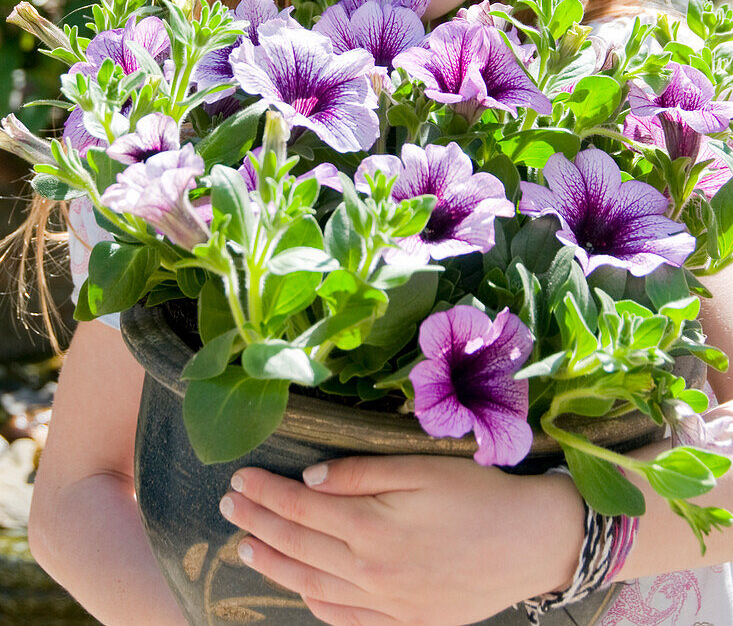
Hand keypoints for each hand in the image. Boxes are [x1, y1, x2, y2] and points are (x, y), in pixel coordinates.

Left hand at [219, 454, 584, 625]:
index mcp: (372, 526)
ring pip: (312, 585)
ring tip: (245, 548)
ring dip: (273, 565)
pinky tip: (300, 589)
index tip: (237, 478)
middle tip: (227, 505)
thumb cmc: (478, 495)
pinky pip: (345, 620)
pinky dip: (314, 604)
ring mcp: (386, 604)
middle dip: (257, 524)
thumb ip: (361, 473)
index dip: (264, 493)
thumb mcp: (420, 469)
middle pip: (298, 546)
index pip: (299, 508)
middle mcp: (370, 571)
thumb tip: (310, 479)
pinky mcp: (404, 621)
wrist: (531, 544)